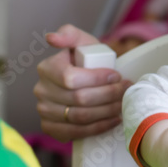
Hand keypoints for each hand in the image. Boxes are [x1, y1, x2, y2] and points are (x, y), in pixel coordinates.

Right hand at [33, 25, 130, 141]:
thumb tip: (51, 37)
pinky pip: (75, 132)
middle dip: (109, 95)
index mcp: (47, 68)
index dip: (98, 79)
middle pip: (79, 99)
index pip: (71, 78)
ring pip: (80, 117)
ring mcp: (44, 111)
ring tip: (124, 103)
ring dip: (107, 111)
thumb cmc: (86, 59)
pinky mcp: (51, 127)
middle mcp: (41, 91)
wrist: (86, 79)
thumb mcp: (82, 42)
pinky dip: (98, 127)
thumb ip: (70, 34)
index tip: (116, 75)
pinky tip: (114, 119)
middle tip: (126, 90)